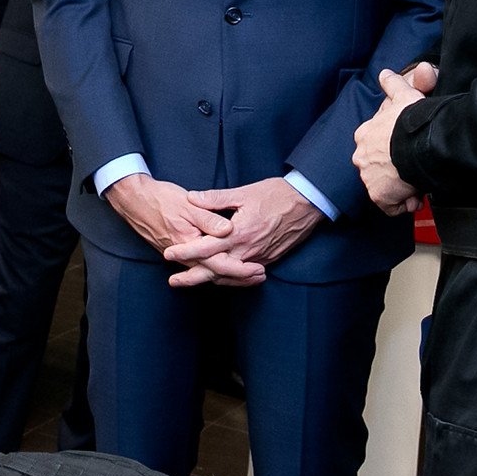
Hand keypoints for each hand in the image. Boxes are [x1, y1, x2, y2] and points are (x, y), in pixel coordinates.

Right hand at [102, 173, 257, 287]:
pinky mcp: (179, 253)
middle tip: (261, 276)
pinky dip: (216, 271)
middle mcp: (185, 256)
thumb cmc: (161, 199)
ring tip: (250, 276)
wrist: (135, 201)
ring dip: (230, 277)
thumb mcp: (187, 204)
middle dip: (240, 278)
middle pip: (215, 274)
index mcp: (190, 243)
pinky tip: (227, 269)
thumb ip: (208, 218)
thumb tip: (228, 230)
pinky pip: (201, 268)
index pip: (219, 264)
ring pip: (208, 274)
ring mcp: (181, 256)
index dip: (240, 269)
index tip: (258, 269)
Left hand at [166, 177, 323, 284]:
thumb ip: (216, 198)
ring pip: (230, 275)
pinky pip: (244, 275)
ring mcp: (259, 257)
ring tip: (190, 282)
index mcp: (239, 232)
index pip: (207, 247)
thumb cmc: (276, 195)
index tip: (169, 254)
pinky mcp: (268, 259)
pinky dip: (229, 279)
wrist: (307, 204)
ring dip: (210, 280)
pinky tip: (219, 279)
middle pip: (215, 270)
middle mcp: (248, 249)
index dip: (186, 251)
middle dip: (193, 277)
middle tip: (173, 282)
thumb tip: (192, 197)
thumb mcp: (244, 193)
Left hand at [353, 65, 433, 214]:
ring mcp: (369, 177)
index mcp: (365, 134)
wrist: (418, 143)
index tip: (407, 153)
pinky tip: (415, 197)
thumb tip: (385, 73)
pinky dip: (402, 204)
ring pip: (385, 187)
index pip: (377, 145)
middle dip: (396, 172)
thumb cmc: (411, 121)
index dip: (393, 151)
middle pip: (379, 168)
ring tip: (417, 183)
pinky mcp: (380, 195)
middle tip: (414, 169)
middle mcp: (362, 156)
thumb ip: (393, 85)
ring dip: (401, 188)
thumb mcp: (403, 96)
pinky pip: (390, 205)